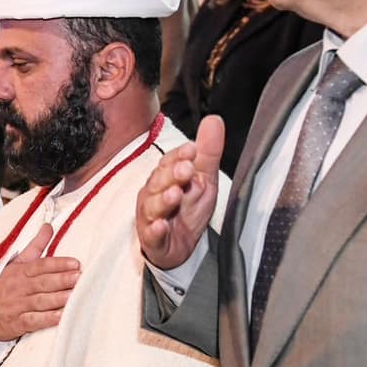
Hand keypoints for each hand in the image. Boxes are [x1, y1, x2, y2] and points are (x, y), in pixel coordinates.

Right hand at [0, 223, 79, 353]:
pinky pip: (33, 321)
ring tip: (74, 296)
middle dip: (61, 280)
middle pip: (43, 283)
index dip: (58, 264)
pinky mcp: (17, 323)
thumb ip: (35, 246)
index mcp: (19, 271)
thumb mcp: (16, 263)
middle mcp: (19, 288)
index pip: (40, 266)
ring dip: (58, 299)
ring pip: (40, 301)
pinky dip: (47, 319)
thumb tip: (49, 226)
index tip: (75, 263)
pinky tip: (61, 317)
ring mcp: (17, 306)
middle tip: (79, 277)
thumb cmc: (4, 286)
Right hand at [136, 115, 223, 270]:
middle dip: (172, 174)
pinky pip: (151, 235)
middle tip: (186, 169)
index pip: (170, 161)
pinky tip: (161, 226)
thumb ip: (208, 152)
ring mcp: (151, 217)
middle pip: (159, 181)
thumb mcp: (203, 179)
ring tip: (175, 194)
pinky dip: (155, 230)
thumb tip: (214, 120)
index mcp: (166, 176)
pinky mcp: (153, 239)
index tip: (192, 150)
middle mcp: (154, 194)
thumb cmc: (187, 209)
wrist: (179, 247)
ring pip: (153, 206)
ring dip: (163, 200)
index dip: (180, 156)